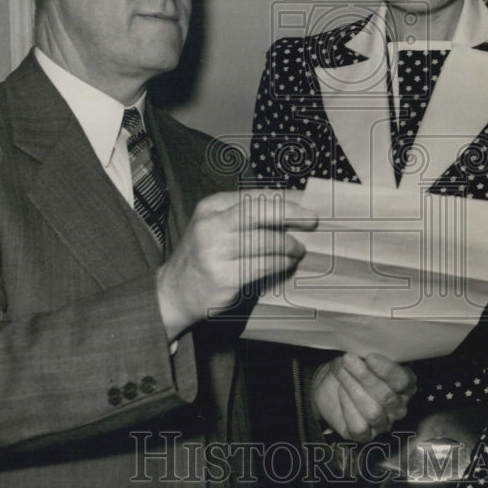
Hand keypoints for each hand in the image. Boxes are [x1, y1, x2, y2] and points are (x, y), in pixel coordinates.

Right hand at [156, 189, 316, 338]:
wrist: (174, 291)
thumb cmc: (204, 255)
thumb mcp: (216, 226)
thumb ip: (246, 215)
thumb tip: (292, 205)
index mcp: (211, 207)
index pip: (254, 196)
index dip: (284, 198)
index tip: (307, 203)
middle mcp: (211, 226)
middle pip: (259, 212)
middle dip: (290, 214)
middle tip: (312, 220)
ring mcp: (215, 252)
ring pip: (265, 241)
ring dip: (289, 244)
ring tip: (298, 249)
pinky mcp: (224, 277)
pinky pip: (263, 266)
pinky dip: (281, 263)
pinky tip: (287, 263)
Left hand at [311, 352, 415, 440]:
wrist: (330, 382)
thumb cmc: (352, 367)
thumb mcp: (362, 355)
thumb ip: (369, 354)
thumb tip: (364, 351)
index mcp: (405, 385)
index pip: (403, 381)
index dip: (387, 369)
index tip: (369, 356)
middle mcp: (398, 407)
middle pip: (386, 396)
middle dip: (365, 376)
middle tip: (347, 359)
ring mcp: (383, 423)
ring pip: (373, 412)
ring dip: (354, 389)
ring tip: (341, 371)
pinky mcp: (365, 435)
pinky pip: (359, 426)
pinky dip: (348, 407)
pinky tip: (341, 392)